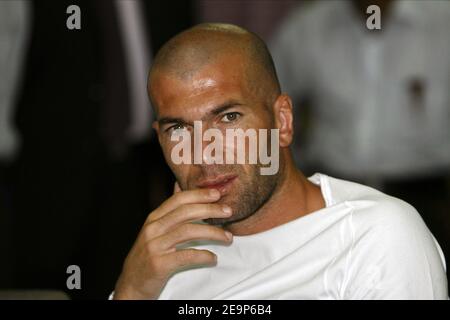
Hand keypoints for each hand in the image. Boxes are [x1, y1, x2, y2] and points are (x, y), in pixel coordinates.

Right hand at [113, 187, 232, 299]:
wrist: (131, 284)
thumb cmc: (148, 256)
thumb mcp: (154, 230)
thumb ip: (169, 211)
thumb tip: (178, 185)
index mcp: (153, 219)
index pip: (178, 200)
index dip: (199, 195)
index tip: (217, 194)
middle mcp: (153, 229)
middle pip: (185, 212)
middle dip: (210, 210)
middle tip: (228, 211)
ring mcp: (155, 246)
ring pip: (188, 231)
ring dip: (212, 232)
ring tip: (228, 237)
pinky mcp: (159, 264)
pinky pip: (187, 255)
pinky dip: (203, 255)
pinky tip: (213, 258)